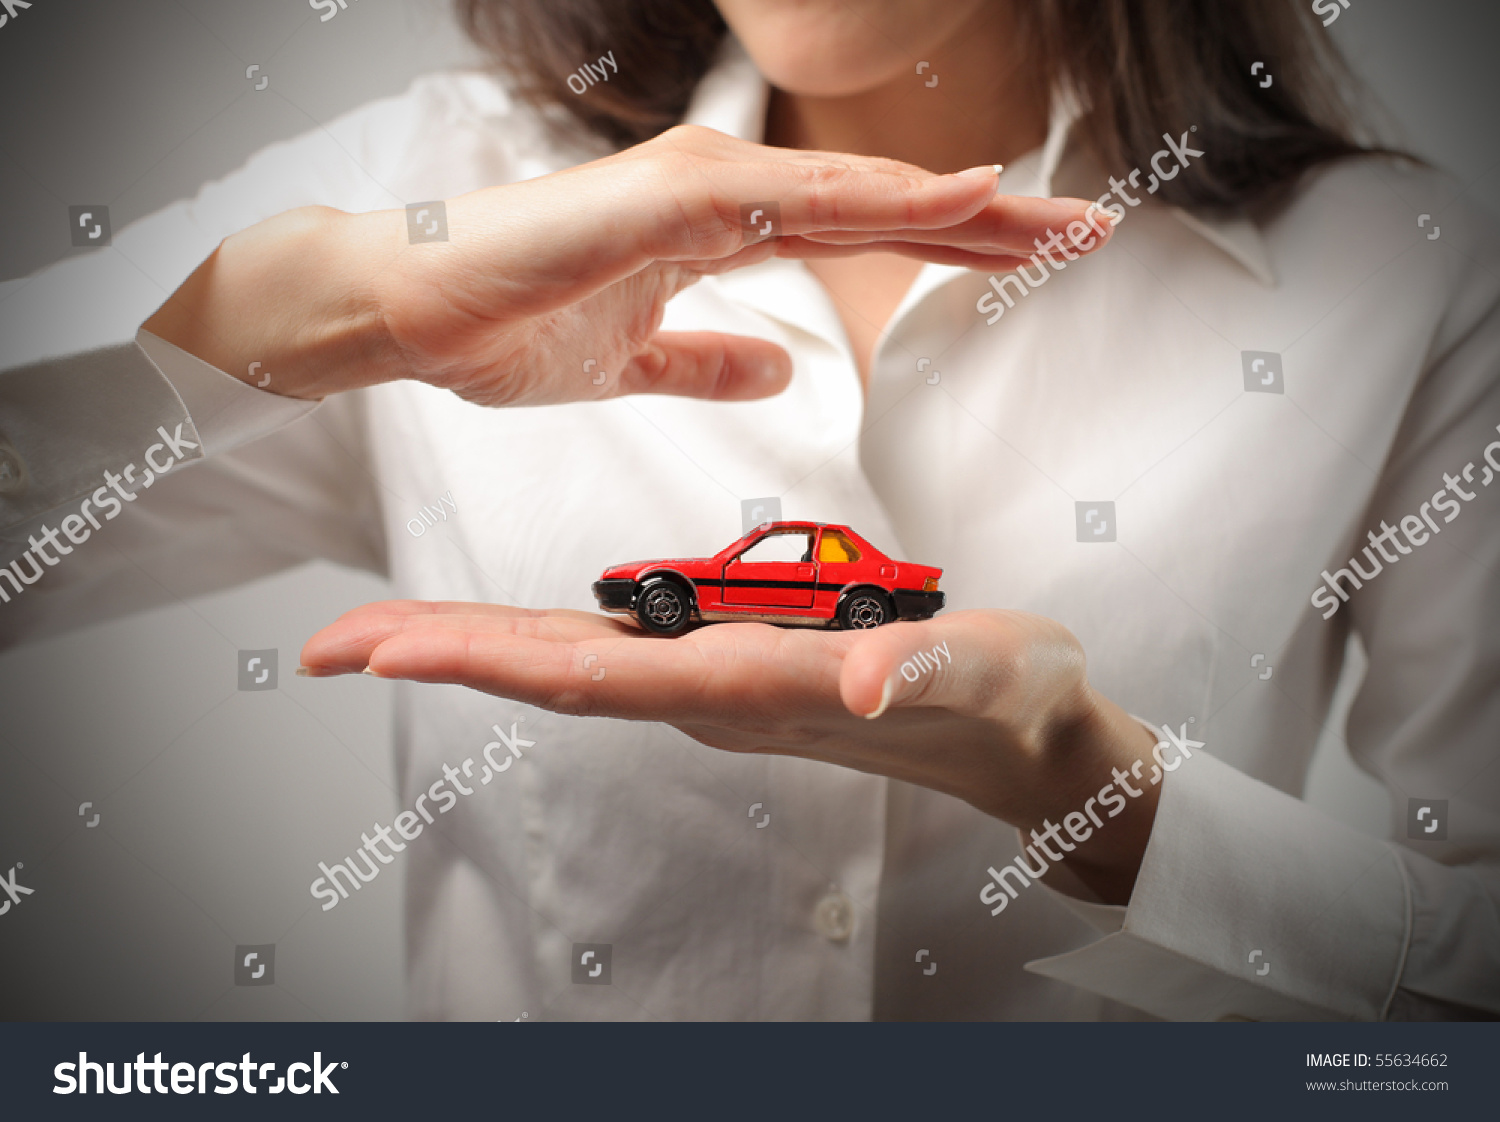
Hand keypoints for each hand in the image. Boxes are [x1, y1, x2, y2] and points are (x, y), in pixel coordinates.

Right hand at [145, 125, 1107, 405]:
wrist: (404, 308)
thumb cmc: (504, 322)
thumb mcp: (636, 359)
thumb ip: (709, 356)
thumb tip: (780, 365)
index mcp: (721, 234)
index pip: (862, 237)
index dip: (949, 245)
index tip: (1030, 256)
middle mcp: (722, 200)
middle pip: (882, 208)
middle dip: (988, 223)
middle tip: (1088, 230)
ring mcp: (696, 193)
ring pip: (854, 194)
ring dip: (958, 204)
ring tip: (1052, 213)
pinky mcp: (663, 203)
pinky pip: (790, 201)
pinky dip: (875, 197)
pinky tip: (950, 198)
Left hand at [298, 602, 1159, 902]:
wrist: (1018, 741)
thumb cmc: (1008, 701)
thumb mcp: (991, 672)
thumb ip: (932, 672)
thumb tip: (871, 686)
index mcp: (762, 687)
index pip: (606, 677)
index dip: (494, 658)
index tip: (393, 649)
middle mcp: (722, 694)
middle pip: (561, 675)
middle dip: (444, 654)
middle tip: (328, 642)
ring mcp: (723, 686)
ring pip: (579, 666)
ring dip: (477, 646)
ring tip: (381, 631)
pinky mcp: (737, 669)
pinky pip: (618, 655)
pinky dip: (542, 638)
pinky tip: (504, 629)